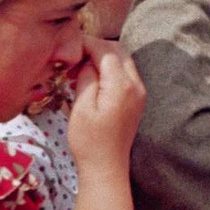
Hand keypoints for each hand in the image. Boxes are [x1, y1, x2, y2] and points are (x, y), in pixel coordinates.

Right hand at [67, 38, 146, 172]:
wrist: (107, 166)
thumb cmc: (89, 140)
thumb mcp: (81, 108)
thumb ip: (87, 79)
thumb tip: (87, 61)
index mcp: (122, 85)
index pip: (107, 51)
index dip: (89, 44)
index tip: (70, 44)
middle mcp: (136, 85)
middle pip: (119, 52)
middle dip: (97, 47)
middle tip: (73, 55)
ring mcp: (139, 91)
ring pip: (124, 61)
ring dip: (103, 58)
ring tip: (79, 67)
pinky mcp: (137, 99)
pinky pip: (125, 74)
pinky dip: (110, 69)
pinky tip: (92, 77)